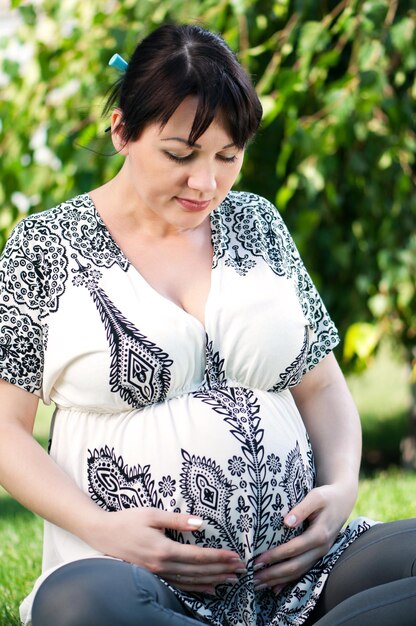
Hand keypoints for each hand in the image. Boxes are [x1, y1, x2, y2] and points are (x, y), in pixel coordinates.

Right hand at [89, 507, 245, 594]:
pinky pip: (179, 585)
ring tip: (231, 580)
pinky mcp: (153, 576)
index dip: (219, 557)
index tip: (235, 556)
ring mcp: (157, 574)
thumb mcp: (152, 514)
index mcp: (163, 550)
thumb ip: (178, 520)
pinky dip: (196, 588)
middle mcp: (162, 566)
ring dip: (212, 581)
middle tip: (241, 569)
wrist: (102, 534)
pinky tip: (209, 589)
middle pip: (198, 571)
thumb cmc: (127, 520)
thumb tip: (201, 523)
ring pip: (190, 581)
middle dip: (221, 570)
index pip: (198, 556)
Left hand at [253, 483, 355, 593]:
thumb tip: (286, 522)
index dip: (276, 556)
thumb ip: (301, 509)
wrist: (343, 501)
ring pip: (298, 572)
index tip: (258, 559)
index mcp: (319, 534)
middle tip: (254, 577)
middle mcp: (321, 548)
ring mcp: (320, 554)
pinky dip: (288, 581)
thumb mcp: (315, 497)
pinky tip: (275, 589)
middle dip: (274, 574)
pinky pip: (303, 571)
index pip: (294, 549)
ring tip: (259, 584)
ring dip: (278, 580)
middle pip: (295, 566)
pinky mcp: (317, 555)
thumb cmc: (327, 496)